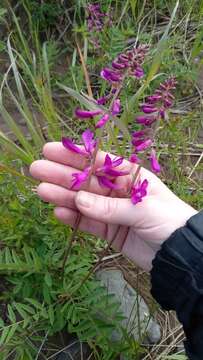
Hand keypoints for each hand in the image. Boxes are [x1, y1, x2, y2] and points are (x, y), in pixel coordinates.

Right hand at [30, 143, 196, 270]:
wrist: (180, 254)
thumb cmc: (170, 221)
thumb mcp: (142, 210)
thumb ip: (110, 207)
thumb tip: (79, 200)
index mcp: (131, 177)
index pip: (98, 162)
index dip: (74, 155)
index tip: (51, 150)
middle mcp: (119, 191)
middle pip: (86, 181)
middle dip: (62, 174)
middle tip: (36, 169)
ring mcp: (112, 211)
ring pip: (83, 201)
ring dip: (63, 196)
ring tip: (41, 191)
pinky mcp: (109, 231)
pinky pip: (88, 223)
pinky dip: (73, 218)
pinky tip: (57, 212)